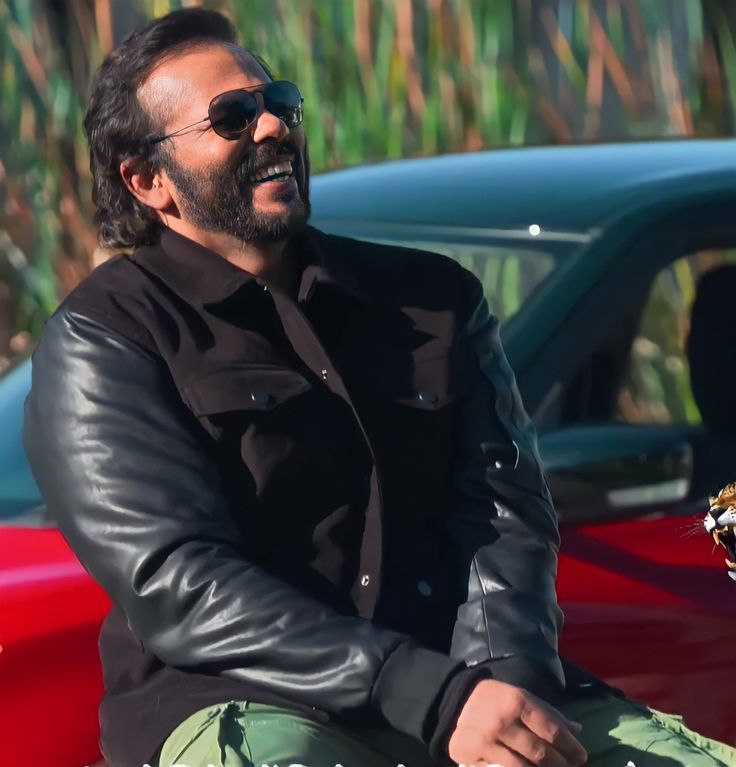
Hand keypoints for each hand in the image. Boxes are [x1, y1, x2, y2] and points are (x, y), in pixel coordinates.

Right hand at [448, 679, 586, 766]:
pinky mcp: (472, 755)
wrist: (457, 699)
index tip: (581, 757)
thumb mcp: (523, 697)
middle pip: (540, 753)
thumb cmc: (498, 699)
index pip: (552, 730)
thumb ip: (549, 714)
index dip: (570, 747)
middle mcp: (502, 721)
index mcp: (517, 701)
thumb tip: (578, 729)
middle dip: (560, 765)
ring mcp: (486, 741)